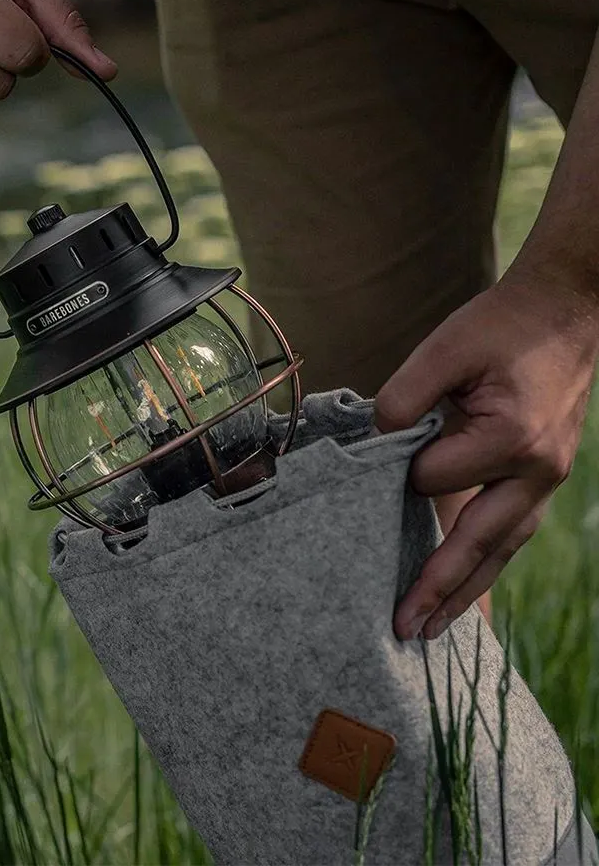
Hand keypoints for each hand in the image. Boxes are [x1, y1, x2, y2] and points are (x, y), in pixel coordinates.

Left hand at [374, 270, 598, 641]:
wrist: (563, 312)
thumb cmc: (501, 327)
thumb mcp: (444, 348)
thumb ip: (403, 397)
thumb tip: (377, 443)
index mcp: (511, 437)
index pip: (433, 478)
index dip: (401, 469)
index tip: (386, 456)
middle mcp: (536, 469)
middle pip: (480, 544)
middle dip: (438, 588)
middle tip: (403, 629)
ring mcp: (546, 478)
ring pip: (502, 550)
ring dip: (466, 591)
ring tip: (433, 629)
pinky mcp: (542, 477)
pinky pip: (513, 533)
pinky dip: (487, 564)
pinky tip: (466, 587)